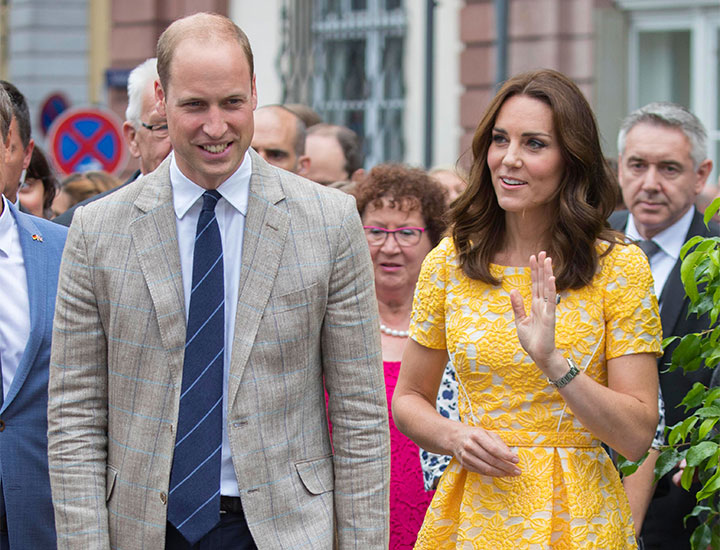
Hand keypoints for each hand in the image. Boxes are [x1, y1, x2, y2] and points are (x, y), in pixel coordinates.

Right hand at [451, 423, 520, 476]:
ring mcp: (466, 456)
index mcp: (477, 435)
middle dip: (506, 467)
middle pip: (491, 460)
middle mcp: (470, 446)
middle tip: (517, 471)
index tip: (517, 460)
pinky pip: (481, 472)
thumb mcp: (487, 433)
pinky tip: (501, 474)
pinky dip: (492, 474)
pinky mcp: (464, 464)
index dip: (506, 456)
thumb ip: (499, 443)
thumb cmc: (475, 434)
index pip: (494, 448)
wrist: (455, 437)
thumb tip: (511, 455)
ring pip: (486, 469)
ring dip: (501, 473)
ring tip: (511, 474)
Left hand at [509, 251, 556, 366]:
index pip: (535, 284)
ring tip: (547, 259)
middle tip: (542, 252)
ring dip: (547, 273)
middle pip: (541, 282)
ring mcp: (547, 310)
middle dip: (541, 267)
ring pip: (547, 287)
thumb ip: (518, 306)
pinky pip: (551, 300)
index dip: (534, 271)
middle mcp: (542, 305)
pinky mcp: (550, 317)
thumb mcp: (521, 321)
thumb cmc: (532, 341)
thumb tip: (514, 290)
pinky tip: (551, 278)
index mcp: (535, 305)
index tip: (533, 257)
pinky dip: (550, 289)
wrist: (539, 355)